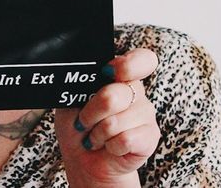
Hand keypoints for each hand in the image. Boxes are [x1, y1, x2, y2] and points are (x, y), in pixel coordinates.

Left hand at [55, 49, 159, 186]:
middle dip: (91, 113)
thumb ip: (80, 86)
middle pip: (115, 95)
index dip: (129, 64)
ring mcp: (146, 114)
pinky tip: (111, 147)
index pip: (142, 60)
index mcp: (119, 76)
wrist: (83, 159)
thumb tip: (87, 77)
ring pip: (116, 122)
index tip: (108, 71)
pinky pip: (126, 139)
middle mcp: (136, 92)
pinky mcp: (150, 137)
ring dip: (98, 134)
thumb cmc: (78, 126)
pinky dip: (110, 147)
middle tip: (84, 122)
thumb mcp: (71, 101)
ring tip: (96, 137)